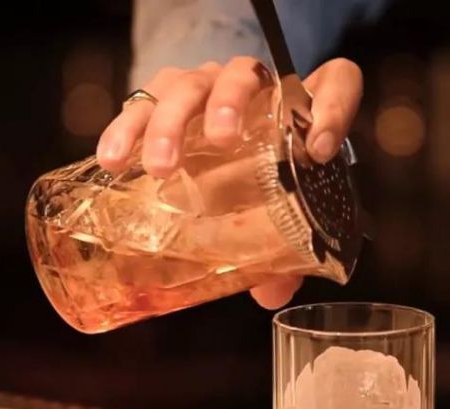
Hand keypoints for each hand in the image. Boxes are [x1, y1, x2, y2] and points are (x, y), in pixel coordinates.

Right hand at [97, 57, 363, 308]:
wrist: (224, 143)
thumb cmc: (263, 176)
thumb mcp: (280, 208)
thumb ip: (286, 250)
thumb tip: (271, 292)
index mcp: (299, 105)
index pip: (336, 83)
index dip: (334, 110)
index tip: (321, 148)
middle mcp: (253, 85)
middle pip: (243, 75)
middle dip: (229, 104)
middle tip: (218, 141)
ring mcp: (205, 86)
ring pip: (188, 84)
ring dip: (171, 121)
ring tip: (159, 166)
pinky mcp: (163, 97)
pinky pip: (142, 102)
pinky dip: (125, 128)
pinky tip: (113, 160)